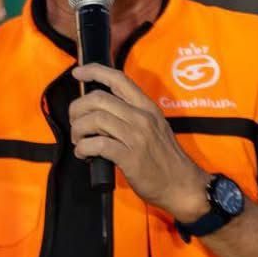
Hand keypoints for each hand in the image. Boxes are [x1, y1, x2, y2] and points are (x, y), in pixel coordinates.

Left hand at [69, 64, 210, 221]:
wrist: (182, 185)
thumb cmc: (164, 158)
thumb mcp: (154, 127)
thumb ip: (131, 114)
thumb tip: (99, 109)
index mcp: (147, 107)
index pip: (118, 78)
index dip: (94, 71)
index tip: (77, 73)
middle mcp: (142, 117)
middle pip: (98, 99)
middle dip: (77, 108)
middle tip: (75, 122)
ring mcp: (136, 137)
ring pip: (95, 119)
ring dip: (78, 129)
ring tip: (79, 140)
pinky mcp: (130, 157)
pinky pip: (97, 145)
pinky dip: (83, 148)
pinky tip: (83, 154)